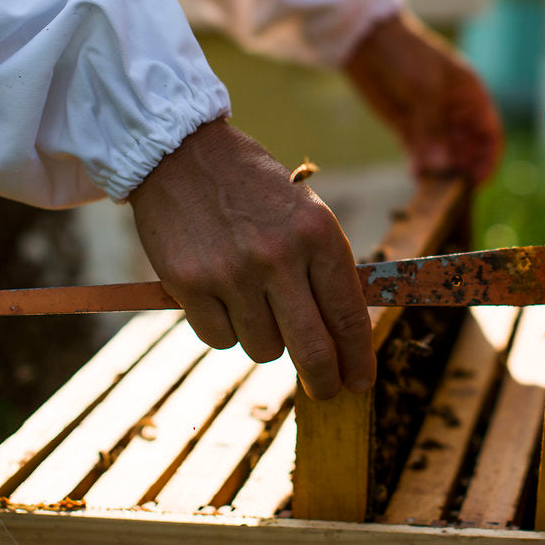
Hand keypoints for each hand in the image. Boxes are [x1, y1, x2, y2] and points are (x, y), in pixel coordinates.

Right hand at [129, 119, 374, 399]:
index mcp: (318, 234)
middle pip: (311, 348)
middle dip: (322, 380)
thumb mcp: (304, 214)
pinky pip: (219, 339)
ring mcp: (233, 272)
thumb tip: (343, 339)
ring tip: (252, 299)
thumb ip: (324, 270)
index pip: (348, 314)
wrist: (183, 154)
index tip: (361, 382)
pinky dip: (223, 329)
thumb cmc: (253, 189)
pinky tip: (220, 295)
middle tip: (324, 391)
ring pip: (263, 348)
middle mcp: (280, 255)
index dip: (357, 358)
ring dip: (264, 338)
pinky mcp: (190, 284)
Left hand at [343, 9, 503, 182]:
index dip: (488, 158)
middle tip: (453, 188)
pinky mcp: (407, 127)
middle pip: (468, 150)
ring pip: (444, 155)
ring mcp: (431, 121)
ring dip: (441, 171)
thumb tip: (440, 167)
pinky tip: (416, 174)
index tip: (479, 179)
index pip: (490, 133)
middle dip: (463, 169)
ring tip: (433, 186)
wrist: (367, 41)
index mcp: (470, 96)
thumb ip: (432, 128)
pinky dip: (420, 165)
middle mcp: (455, 112)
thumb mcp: (423, 89)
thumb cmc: (405, 55)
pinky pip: (419, 153)